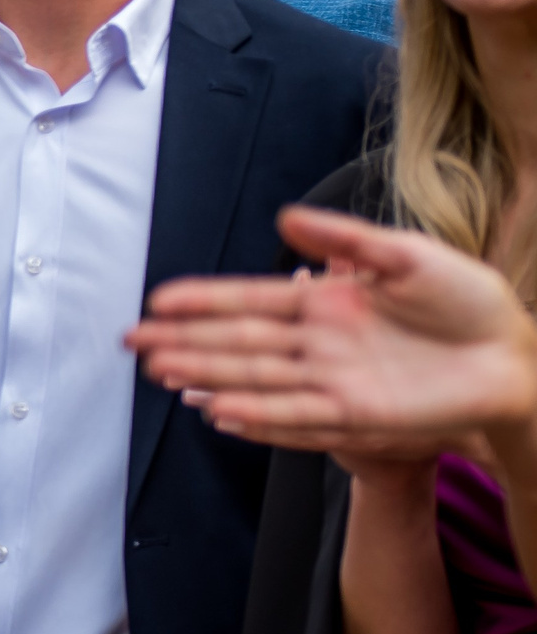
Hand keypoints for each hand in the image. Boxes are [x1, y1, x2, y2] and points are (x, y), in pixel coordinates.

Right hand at [127, 207, 536, 460]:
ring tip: (162, 373)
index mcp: (326, 302)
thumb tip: (286, 219)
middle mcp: (319, 344)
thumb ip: (346, 238)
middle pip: (237, 343)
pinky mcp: (356, 415)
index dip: (203, 301)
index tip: (158, 300)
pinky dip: (256, 415)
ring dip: (207, 378)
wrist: (514, 356)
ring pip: (255, 379)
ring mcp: (333, 381)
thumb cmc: (469, 303)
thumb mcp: (408, 255)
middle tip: (134, 342)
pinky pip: (294, 415)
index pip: (249, 301)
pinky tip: (219, 410)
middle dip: (184, 341)